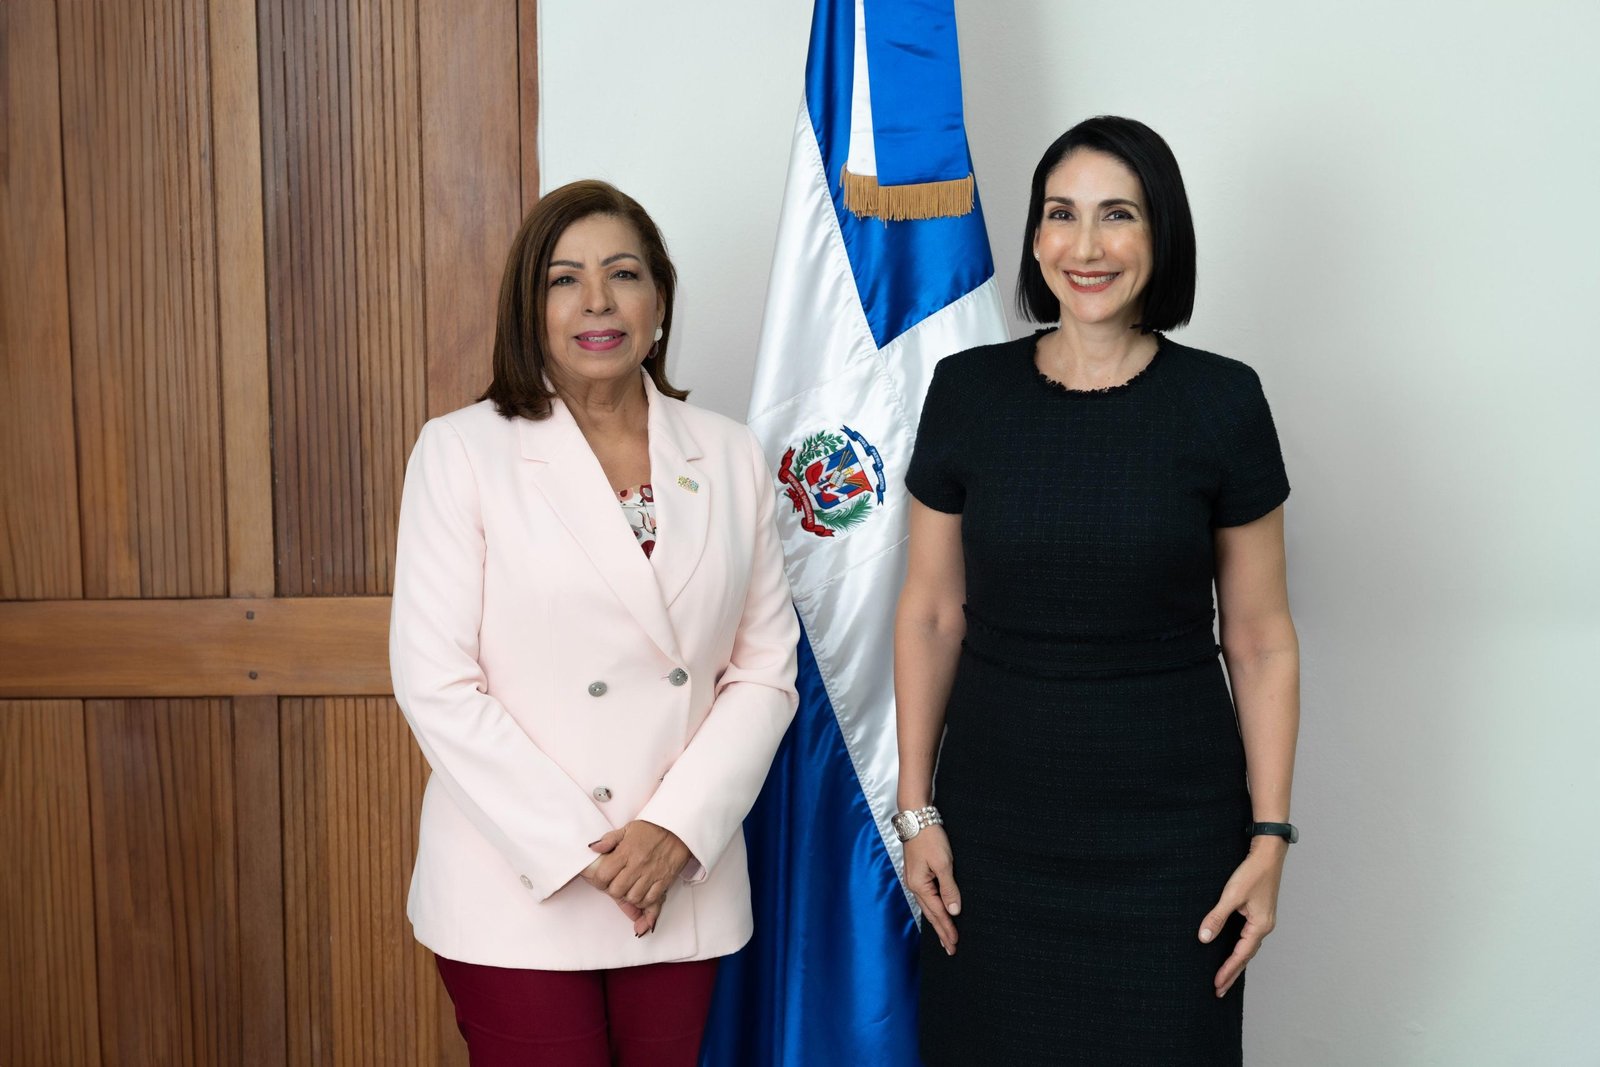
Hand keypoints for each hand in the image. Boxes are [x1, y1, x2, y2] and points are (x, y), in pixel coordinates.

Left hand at [583, 821, 691, 929]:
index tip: (602, 879)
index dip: (599, 881)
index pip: (604, 875)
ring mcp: (651, 874)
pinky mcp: (664, 880)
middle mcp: (638, 865)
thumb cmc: (653, 829)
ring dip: (629, 897)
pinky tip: (642, 894)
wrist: (678, 829)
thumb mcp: (628, 829)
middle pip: (617, 890)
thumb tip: (593, 848)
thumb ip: (609, 839)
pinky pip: (651, 899)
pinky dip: (644, 900)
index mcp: (626, 852)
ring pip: (633, 898)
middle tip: (616, 885)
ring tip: (629, 889)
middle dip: (613, 890)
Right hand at [903, 826, 960, 954]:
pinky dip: (934, 908)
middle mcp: (915, 885)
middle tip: (950, 948)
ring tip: (944, 936)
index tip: (955, 944)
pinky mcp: (917, 873)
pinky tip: (937, 912)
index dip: (947, 929)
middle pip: (930, 914)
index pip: (937, 913)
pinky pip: (927, 897)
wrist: (916, 817)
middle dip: (941, 931)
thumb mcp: (943, 863)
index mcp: (920, 886)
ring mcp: (914, 879)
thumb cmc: (929, 838)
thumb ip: (949, 888)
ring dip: (937, 922)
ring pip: (928, 906)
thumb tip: (953, 910)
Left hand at [1199, 836, 1287, 996]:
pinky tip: (1232, 952)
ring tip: (1224, 977)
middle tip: (1219, 991)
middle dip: (1232, 973)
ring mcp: (1263, 920)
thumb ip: (1217, 917)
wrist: (1269, 854)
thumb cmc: (1251, 873)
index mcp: (1260, 926)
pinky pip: (1248, 938)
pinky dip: (1239, 949)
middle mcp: (1264, 927)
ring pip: (1247, 948)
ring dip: (1236, 963)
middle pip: (1246, 956)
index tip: (1216, 985)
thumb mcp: (1231, 896)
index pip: (1240, 955)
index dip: (1227, 970)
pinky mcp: (1259, 913)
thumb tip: (1204, 938)